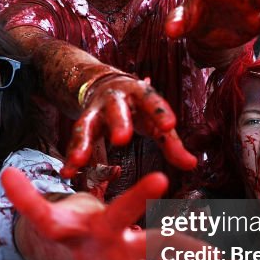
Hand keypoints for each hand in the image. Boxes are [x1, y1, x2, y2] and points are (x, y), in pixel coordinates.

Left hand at [2, 169, 259, 259]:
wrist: (79, 234)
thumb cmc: (69, 220)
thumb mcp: (47, 212)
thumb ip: (28, 197)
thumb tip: (6, 173)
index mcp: (109, 222)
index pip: (124, 208)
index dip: (139, 196)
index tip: (163, 179)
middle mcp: (125, 244)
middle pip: (155, 245)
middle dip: (181, 248)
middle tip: (215, 254)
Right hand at [64, 73, 195, 177]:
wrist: (103, 86)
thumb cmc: (138, 108)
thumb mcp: (155, 121)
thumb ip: (171, 143)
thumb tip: (192, 165)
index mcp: (140, 93)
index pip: (152, 100)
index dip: (160, 112)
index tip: (169, 125)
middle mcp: (115, 98)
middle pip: (117, 108)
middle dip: (118, 122)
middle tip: (121, 140)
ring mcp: (95, 110)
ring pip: (88, 124)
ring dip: (83, 142)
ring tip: (79, 160)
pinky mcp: (83, 122)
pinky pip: (75, 140)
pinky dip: (70, 157)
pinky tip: (67, 173)